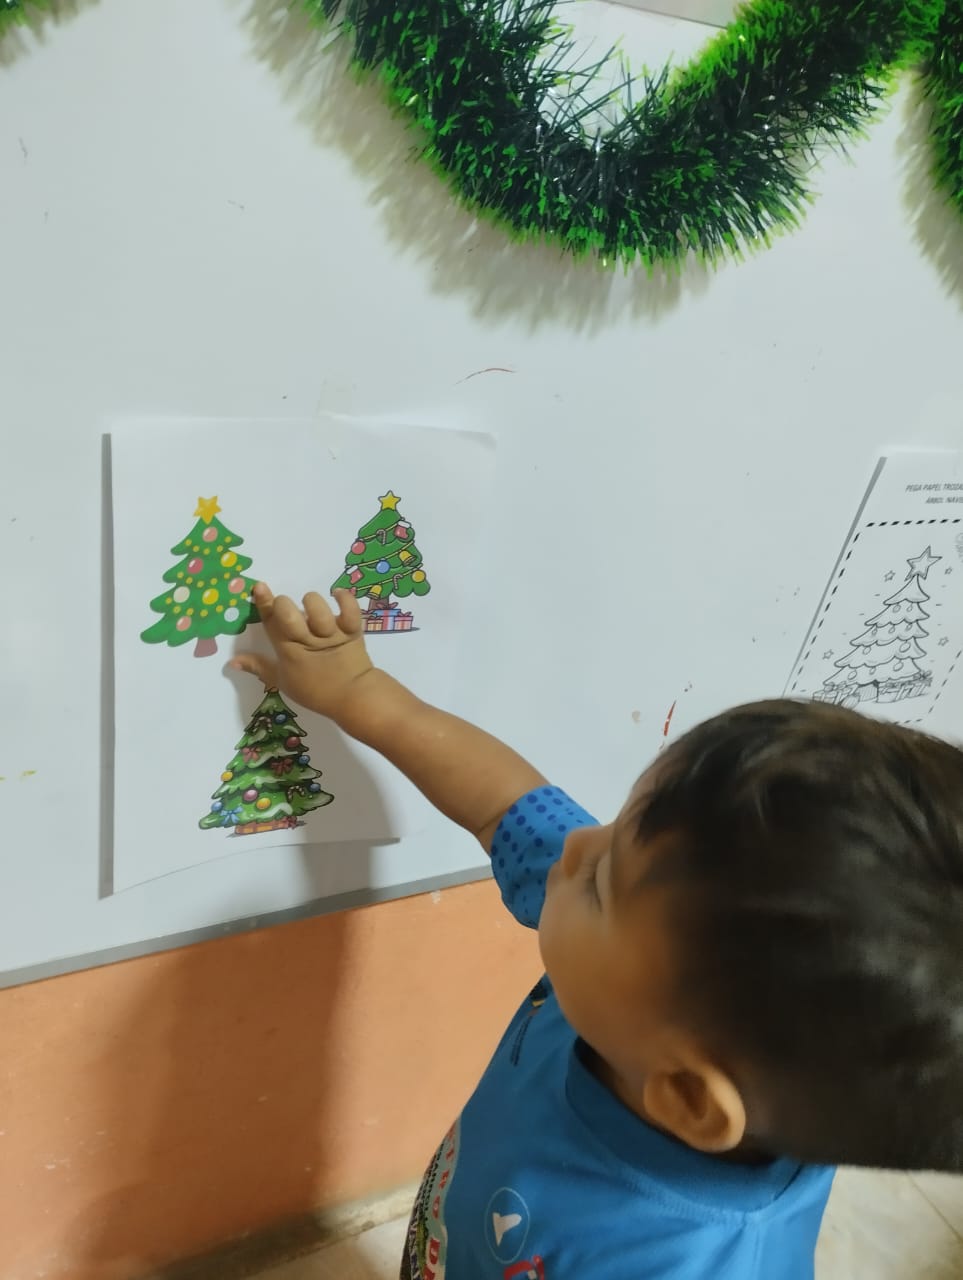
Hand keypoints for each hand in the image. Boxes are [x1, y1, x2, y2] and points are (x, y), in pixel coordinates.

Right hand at [231, 583, 374, 723]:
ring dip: (313, 603)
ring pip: (317, 608)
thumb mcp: (282, 682)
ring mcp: (331, 634)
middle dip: (284, 604)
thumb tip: (232, 660)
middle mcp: (307, 639)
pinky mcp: (352, 631)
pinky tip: (336, 594)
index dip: (264, 603)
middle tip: (288, 610)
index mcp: (287, 651)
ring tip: (314, 608)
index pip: (271, 623)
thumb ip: (258, 667)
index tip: (260, 587)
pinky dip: (344, 598)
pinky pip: (350, 610)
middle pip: (288, 612)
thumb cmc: (315, 691)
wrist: (353, 698)